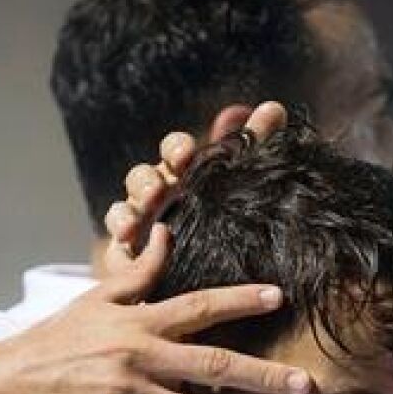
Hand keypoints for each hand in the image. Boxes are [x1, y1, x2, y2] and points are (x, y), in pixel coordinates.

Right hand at [0, 221, 309, 393]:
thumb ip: (135, 275)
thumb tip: (164, 235)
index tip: (279, 297)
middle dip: (265, 376)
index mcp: (138, 321)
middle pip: (216, 366)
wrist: (5, 389)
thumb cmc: (53, 343)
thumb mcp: (92, 302)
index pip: (199, 306)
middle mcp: (140, 355)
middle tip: (306, 386)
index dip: (240, 300)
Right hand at [101, 100, 291, 267]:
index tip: (187, 153)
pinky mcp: (130, 257)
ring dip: (131, 206)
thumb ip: (254, 145)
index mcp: (186, 177)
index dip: (177, 148)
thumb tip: (273, 108)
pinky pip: (119, 245)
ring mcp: (142, 226)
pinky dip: (120, 236)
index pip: (175, 152)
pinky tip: (128, 237)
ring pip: (125, 207)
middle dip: (148, 179)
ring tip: (142, 212)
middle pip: (143, 178)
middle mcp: (160, 198)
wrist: (217, 285)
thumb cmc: (227, 223)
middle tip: (160, 188)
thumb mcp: (244, 184)